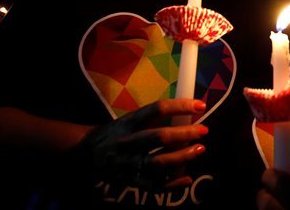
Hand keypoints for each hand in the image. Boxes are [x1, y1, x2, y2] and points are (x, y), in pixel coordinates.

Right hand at [76, 99, 207, 188]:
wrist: (87, 156)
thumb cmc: (114, 134)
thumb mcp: (128, 121)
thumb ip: (152, 119)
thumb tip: (184, 113)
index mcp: (127, 123)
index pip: (155, 110)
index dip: (179, 106)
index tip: (199, 105)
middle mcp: (127, 142)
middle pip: (159, 137)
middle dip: (184, 133)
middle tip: (203, 130)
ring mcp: (128, 164)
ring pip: (158, 162)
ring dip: (182, 157)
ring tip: (199, 149)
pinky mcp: (130, 181)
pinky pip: (153, 185)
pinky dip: (172, 183)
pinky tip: (187, 178)